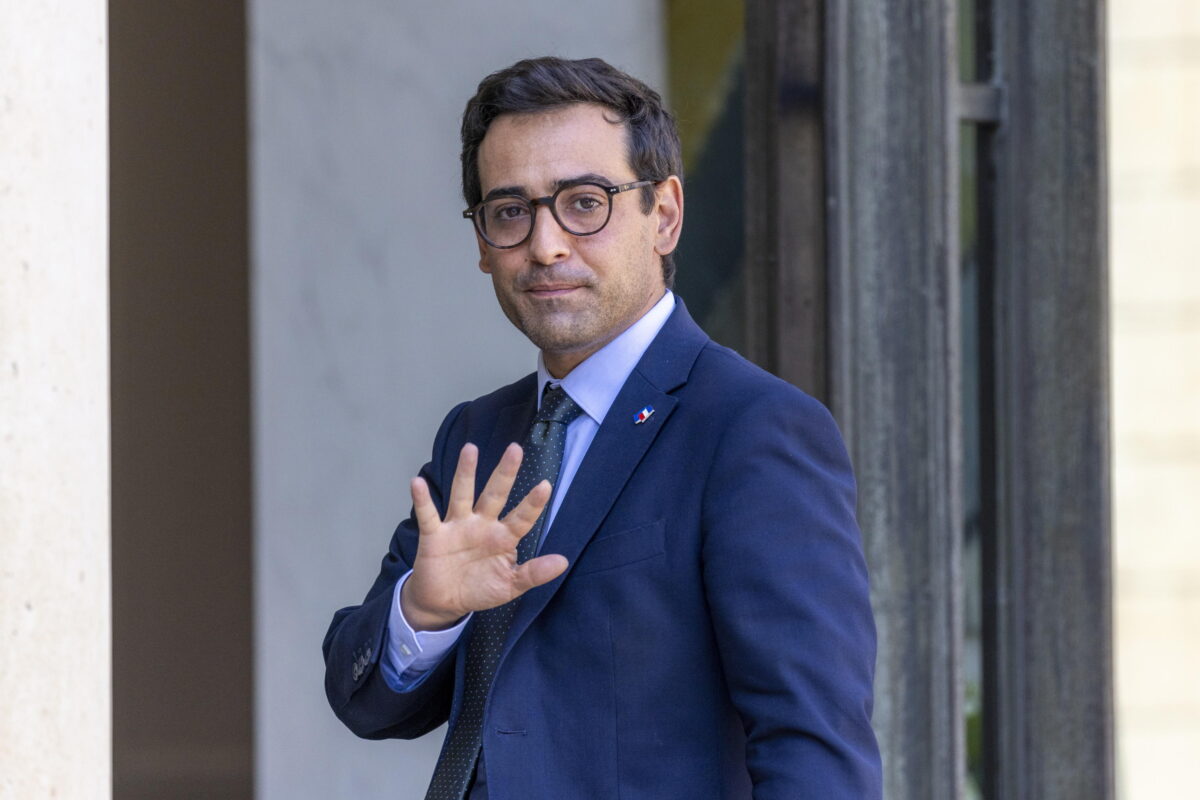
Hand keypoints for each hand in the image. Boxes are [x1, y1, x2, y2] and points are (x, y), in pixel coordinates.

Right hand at [401, 442, 567, 630]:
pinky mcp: (434, 535)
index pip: (522, 517)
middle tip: (516, 449)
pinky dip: (422, 500)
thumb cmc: (480, 588)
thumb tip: (563, 562)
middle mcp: (482, 525)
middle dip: (505, 473)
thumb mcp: (510, 585)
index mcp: (504, 537)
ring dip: (466, 473)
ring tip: (470, 449)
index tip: (545, 486)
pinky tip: (417, 482)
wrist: (444, 602)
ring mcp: (458, 527)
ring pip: (463, 494)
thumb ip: (534, 573)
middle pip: (495, 495)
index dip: (533, 503)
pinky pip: (428, 515)